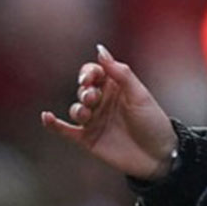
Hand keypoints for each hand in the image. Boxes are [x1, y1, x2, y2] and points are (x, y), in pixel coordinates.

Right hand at [41, 44, 176, 180]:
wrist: (159, 156)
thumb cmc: (153, 122)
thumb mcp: (139, 94)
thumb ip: (120, 72)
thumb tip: (99, 49)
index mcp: (115, 87)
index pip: (94, 72)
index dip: (88, 73)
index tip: (89, 78)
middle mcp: (102, 102)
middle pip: (83, 90)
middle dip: (85, 92)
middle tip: (93, 98)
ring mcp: (94, 121)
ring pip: (75, 109)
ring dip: (78, 109)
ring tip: (87, 114)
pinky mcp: (88, 139)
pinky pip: (66, 130)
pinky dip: (54, 124)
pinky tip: (46, 117)